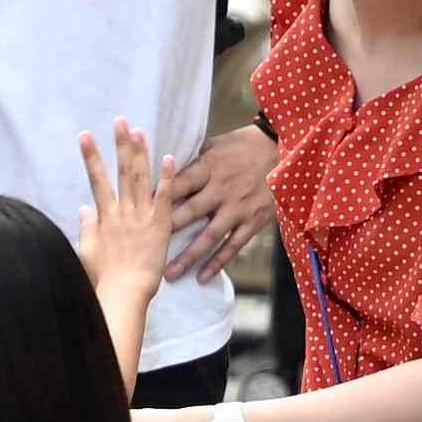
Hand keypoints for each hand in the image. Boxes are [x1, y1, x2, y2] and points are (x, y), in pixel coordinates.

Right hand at [75, 123, 179, 345]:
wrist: (124, 293)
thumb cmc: (104, 277)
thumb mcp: (88, 249)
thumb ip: (87, 226)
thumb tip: (85, 208)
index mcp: (104, 216)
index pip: (96, 179)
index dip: (91, 156)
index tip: (86, 135)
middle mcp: (123, 211)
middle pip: (121, 171)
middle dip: (120, 144)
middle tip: (120, 120)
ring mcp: (142, 217)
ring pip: (141, 178)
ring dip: (140, 153)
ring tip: (138, 130)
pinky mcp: (160, 226)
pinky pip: (165, 197)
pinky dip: (167, 177)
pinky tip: (169, 158)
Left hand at [157, 125, 281, 284]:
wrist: (281, 149)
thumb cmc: (242, 146)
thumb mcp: (214, 145)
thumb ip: (192, 161)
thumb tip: (165, 171)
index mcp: (209, 168)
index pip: (179, 185)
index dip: (159, 199)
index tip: (140, 213)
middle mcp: (221, 189)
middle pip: (190, 212)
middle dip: (168, 231)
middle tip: (146, 249)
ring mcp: (238, 208)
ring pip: (210, 236)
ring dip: (189, 256)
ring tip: (170, 273)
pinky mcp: (253, 221)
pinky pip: (233, 245)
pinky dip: (218, 262)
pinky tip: (202, 276)